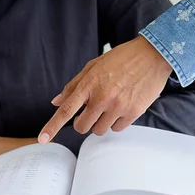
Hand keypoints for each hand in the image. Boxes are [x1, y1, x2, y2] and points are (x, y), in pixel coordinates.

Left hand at [38, 35, 172, 142]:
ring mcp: (118, 106)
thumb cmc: (122, 59)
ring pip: (100, 130)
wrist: (152, 55)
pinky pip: (117, 128)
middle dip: (84, 122)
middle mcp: (102, 97)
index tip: (42, 139)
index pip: (66, 110)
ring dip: (102, 122)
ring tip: (111, 105)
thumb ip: (74, 85)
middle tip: (93, 111)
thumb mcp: (93, 66)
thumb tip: (56, 102)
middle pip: (82, 127)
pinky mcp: (133, 112)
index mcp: (89, 84)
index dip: (52, 127)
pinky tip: (123, 107)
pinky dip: (117, 122)